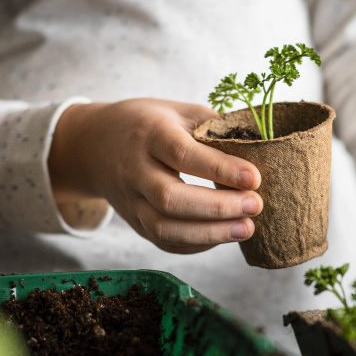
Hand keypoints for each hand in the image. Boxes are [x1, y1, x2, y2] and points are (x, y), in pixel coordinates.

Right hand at [48, 98, 262, 253]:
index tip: (254, 178)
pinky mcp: (134, 223)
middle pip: (171, 197)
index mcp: (148, 134)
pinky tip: (224, 236)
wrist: (92, 146)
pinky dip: (197, 244)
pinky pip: (164, 242)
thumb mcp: (178, 111)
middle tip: (256, 205)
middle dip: (218, 206)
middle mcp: (134, 170)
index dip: (219, 169)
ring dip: (210, 234)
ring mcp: (130, 201)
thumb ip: (214, 127)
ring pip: (164, 228)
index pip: (182, 154)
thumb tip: (262, 144)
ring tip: (248, 228)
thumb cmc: (148, 124)